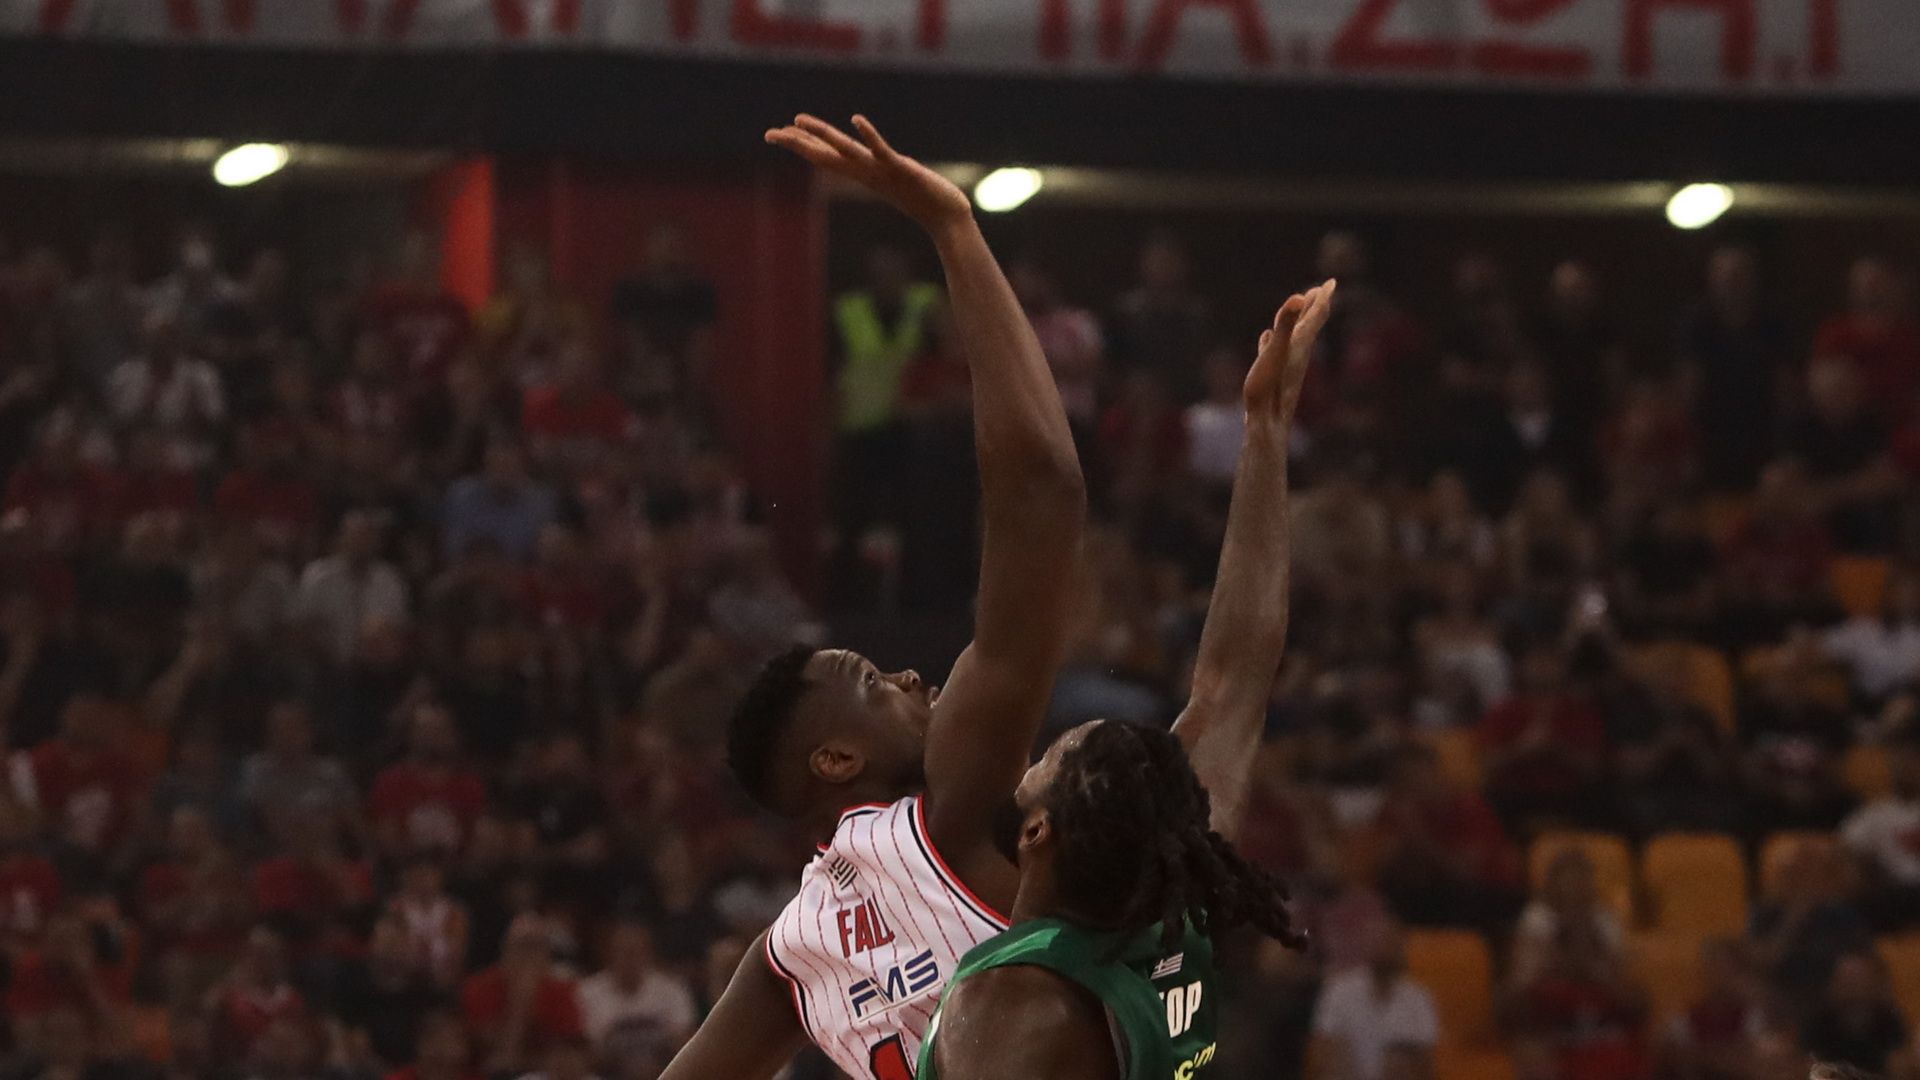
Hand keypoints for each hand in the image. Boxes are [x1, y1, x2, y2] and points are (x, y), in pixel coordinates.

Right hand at [766, 114, 971, 232]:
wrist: (946, 217)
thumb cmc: (924, 199)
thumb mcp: (894, 179)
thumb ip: (881, 170)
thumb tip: (873, 165)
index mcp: (862, 173)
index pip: (824, 156)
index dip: (799, 145)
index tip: (775, 134)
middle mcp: (866, 172)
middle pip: (824, 155)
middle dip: (797, 143)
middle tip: (770, 133)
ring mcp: (881, 171)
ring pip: (846, 151)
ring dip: (822, 135)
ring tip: (800, 119)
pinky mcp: (901, 169)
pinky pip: (881, 150)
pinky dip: (868, 136)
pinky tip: (856, 120)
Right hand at [1243, 280, 1334, 425]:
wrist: (1265, 426)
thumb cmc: (1268, 390)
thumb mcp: (1275, 353)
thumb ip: (1286, 325)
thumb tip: (1299, 296)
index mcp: (1299, 346)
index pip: (1315, 317)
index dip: (1323, 298)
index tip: (1332, 282)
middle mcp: (1296, 355)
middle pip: (1309, 325)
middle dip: (1315, 307)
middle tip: (1321, 290)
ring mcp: (1285, 367)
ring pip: (1294, 338)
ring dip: (1298, 322)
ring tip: (1297, 310)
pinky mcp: (1272, 376)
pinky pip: (1276, 350)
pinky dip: (1275, 339)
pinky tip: (1266, 338)